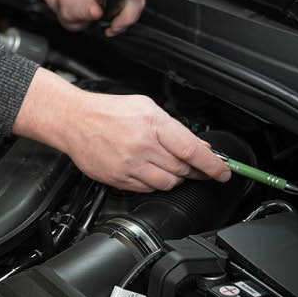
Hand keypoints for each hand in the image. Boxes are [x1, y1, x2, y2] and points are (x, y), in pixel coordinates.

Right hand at [13, 68, 229, 191]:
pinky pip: (148, 189)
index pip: (192, 151)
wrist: (73, 120)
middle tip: (198, 168)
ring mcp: (130, 165)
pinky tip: (148, 170)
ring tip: (167, 165)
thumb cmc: (108, 110)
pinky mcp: (119, 179)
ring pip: (168, 184)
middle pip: (183, 170)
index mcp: (152, 124)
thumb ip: (173, 127)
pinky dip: (154, 182)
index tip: (224, 172)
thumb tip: (199, 147)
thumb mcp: (145, 107)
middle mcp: (142, 146)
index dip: (213, 166)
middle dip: (195, 171)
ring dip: (175, 178)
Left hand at [39, 0, 145, 36]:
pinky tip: (114, 26)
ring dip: (128, 18)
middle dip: (129, 10)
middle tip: (116, 25)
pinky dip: (126, 21)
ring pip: (136, 0)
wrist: (67, 5)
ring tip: (112, 27)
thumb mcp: (68, 7)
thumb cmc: (67, 1)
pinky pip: (134, 8)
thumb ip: (82, 8)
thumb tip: (96, 10)